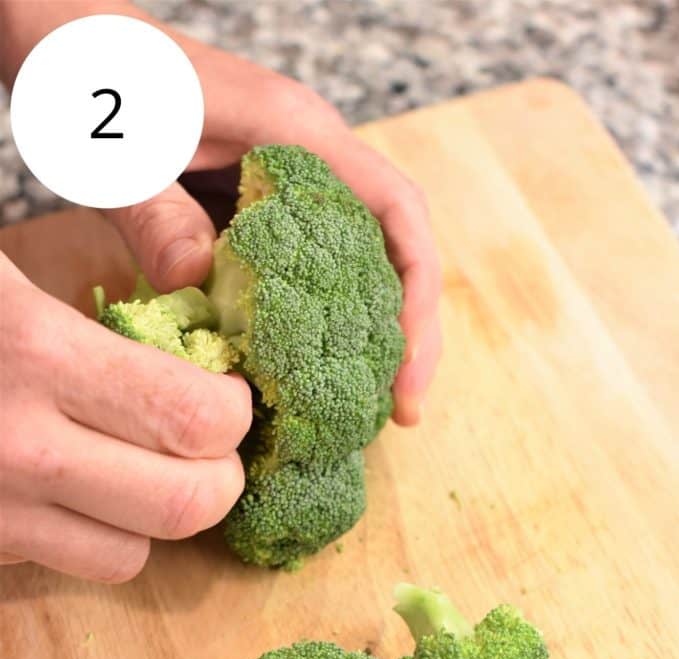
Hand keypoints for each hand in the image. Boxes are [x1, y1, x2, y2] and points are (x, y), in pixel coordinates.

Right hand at [0, 255, 250, 578]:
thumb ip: (93, 262)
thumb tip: (199, 270)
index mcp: (28, 352)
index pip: (195, 420)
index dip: (233, 409)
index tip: (226, 387)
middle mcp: (13, 451)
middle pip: (184, 509)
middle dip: (216, 475)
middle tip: (207, 440)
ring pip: (128, 556)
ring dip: (152, 514)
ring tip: (140, 462)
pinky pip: (59, 565)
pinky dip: (86, 533)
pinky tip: (70, 482)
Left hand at [103, 24, 441, 425]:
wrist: (88, 55)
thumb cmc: (108, 86)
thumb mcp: (125, 155)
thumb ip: (159, 216)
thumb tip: (195, 282)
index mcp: (298, 132)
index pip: (396, 212)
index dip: (416, 296)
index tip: (407, 367)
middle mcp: (316, 155)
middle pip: (396, 248)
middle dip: (408, 332)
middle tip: (398, 410)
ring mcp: (298, 180)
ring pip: (366, 261)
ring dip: (374, 333)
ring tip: (368, 404)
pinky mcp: (272, 207)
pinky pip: (322, 266)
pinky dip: (327, 321)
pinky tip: (313, 370)